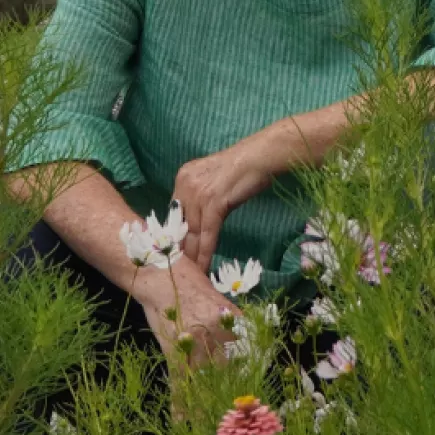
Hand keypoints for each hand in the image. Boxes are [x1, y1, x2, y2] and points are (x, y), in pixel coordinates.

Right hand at [140, 258, 241, 421]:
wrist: (161, 278)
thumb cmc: (192, 285)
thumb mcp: (219, 300)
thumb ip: (233, 322)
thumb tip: (249, 344)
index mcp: (230, 317)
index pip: (250, 349)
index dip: (254, 370)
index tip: (258, 386)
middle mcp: (216, 331)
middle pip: (230, 370)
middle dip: (235, 393)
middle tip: (240, 414)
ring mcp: (194, 343)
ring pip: (206, 382)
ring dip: (209, 406)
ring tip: (215, 426)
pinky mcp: (173, 352)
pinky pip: (179, 383)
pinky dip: (180, 404)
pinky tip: (181, 422)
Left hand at [172, 141, 274, 273]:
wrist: (260, 156)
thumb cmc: (244, 167)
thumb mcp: (214, 179)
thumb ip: (202, 195)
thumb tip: (197, 219)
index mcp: (183, 177)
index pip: (174, 213)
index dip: (175, 235)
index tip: (174, 254)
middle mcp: (186, 184)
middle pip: (180, 224)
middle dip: (180, 250)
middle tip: (177, 271)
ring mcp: (198, 193)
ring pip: (192, 233)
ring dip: (192, 258)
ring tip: (190, 278)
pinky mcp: (213, 202)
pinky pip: (207, 234)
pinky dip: (205, 253)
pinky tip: (204, 268)